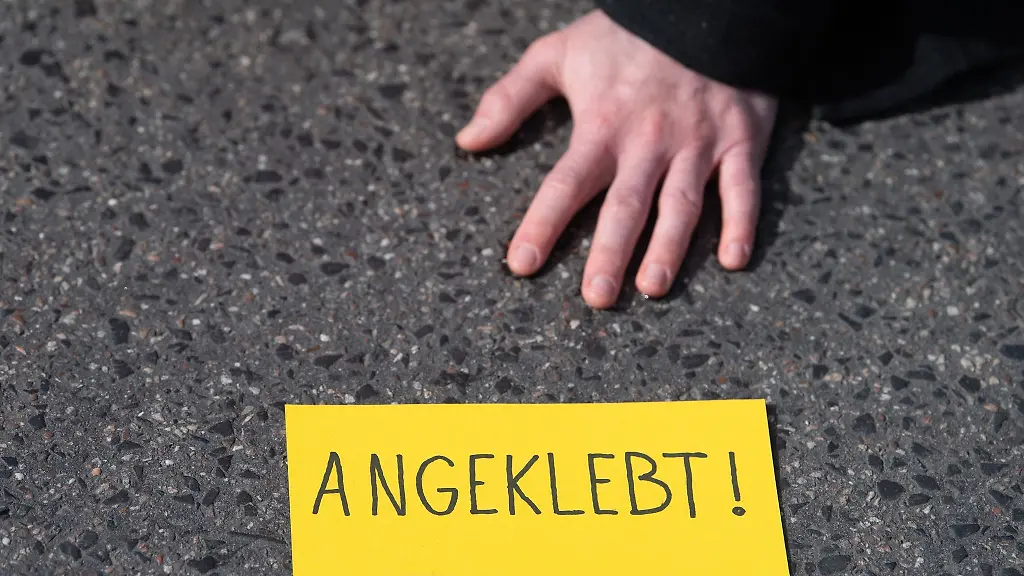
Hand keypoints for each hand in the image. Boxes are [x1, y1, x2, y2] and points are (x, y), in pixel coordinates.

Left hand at [456, 10, 778, 307]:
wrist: (704, 3)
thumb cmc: (625, 34)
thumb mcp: (557, 54)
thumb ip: (510, 98)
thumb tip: (468, 140)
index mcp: (602, 126)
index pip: (566, 184)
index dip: (542, 224)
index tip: (522, 264)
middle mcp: (648, 142)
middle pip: (625, 206)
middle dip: (609, 254)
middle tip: (596, 298)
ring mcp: (697, 143)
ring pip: (682, 205)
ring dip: (669, 248)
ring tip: (653, 288)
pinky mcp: (741, 139)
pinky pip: (743, 186)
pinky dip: (743, 223)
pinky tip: (735, 260)